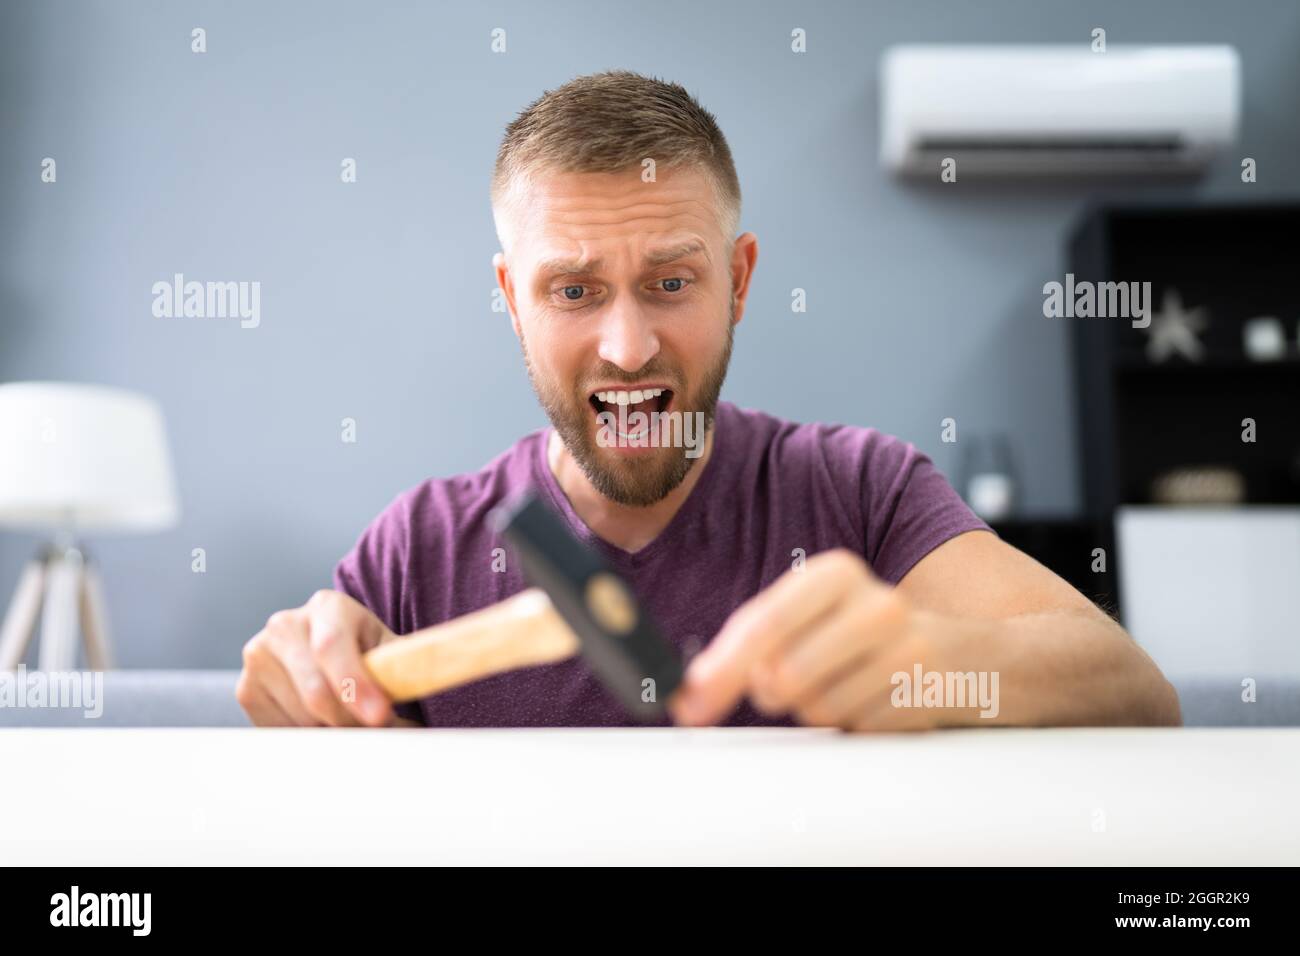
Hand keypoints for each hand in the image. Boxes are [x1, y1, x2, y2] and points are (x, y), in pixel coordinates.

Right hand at [236, 589, 403, 726]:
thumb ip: (402, 671)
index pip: (332, 647)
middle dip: (352, 721)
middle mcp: (284, 625)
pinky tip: (325, 722)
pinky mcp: (246, 689)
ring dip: (334, 733)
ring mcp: (258, 656)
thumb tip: (417, 709)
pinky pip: (282, 731)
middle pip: (315, 692)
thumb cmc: (367, 651)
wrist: (328, 649)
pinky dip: (310, 738)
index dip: (355, 684)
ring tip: (355, 721)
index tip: (380, 716)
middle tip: (381, 731)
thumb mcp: (389, 650)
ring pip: (301, 718)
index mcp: (327, 607)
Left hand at [669, 549, 973, 731]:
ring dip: (818, 709)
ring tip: (847, 686)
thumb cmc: (876, 639)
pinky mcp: (925, 691)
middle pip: (784, 672)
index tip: (689, 704)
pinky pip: (855, 728)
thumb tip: (700, 686)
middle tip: (779, 690)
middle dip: (770, 692)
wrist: (979, 658)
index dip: (720, 669)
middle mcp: (874, 602)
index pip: (763, 623)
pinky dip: (855, 724)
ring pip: (816, 707)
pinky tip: (877, 700)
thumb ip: (764, 640)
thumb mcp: (820, 618)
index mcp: (835, 574)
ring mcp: (905, 646)